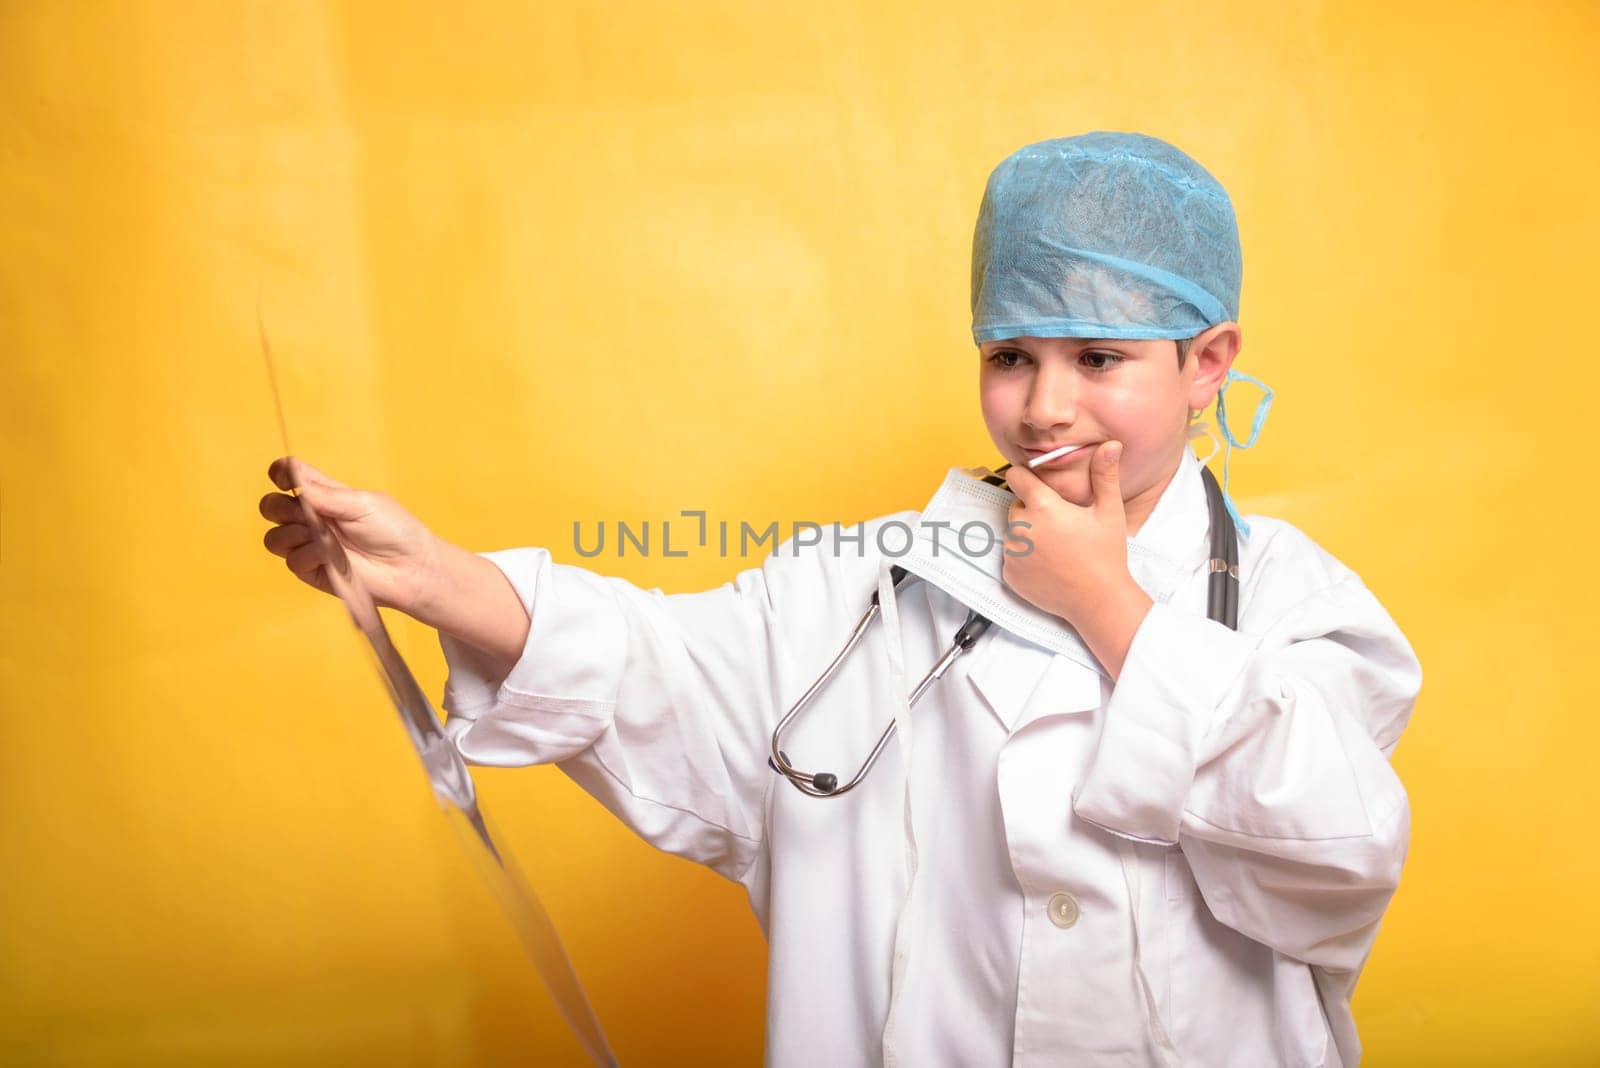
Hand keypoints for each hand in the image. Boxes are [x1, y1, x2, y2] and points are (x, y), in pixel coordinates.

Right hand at [259, 456, 443, 616]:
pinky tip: (332, 556)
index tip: (284, 477)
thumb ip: (325, 494)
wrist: (410, 569)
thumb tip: (294, 483)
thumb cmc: (395, 531)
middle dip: (280, 507)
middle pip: (271, 506)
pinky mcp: (312, 570)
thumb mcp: (362, 503)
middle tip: (307, 513)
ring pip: (274, 537)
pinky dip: (311, 555)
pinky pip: (292, 560)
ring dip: (294, 534)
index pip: (290, 476)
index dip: (281, 473)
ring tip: (325, 538)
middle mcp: (312, 518)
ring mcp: (309, 545)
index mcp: (325, 494)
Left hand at [1001, 441, 1134, 626]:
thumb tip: (1111, 445)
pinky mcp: (1009, 574)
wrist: (1099, 600)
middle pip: (1017, 506)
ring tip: (1056, 547)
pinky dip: (1024, 558)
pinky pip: (1011, 557)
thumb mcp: (1109, 512)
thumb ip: (1104, 475)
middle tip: (1060, 526)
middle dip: (1033, 510)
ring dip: (1027, 535)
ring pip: (1013, 532)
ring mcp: (1013, 553)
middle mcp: (1022, 528)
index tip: (1035, 484)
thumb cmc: (1106, 555)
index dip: (1026, 478)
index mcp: (1043, 507)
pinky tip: (1048, 565)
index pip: (1016, 477)